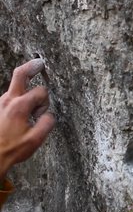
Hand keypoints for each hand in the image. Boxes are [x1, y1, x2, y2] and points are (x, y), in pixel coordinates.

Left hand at [0, 59, 54, 181]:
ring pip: (16, 88)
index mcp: (19, 106)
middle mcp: (7, 100)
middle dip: (32, 67)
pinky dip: (19, 100)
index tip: (41, 115)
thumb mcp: (36, 139)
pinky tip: (21, 114)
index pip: (41, 92)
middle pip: (20, 74)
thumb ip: (47, 123)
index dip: (45, 102)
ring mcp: (0, 103)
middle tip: (40, 62)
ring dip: (26, 94)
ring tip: (30, 112)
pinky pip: (11, 97)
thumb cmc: (12, 149)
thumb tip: (49, 115)